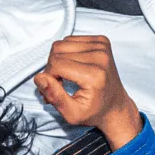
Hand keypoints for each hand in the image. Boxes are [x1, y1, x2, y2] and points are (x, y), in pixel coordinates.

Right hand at [34, 35, 141, 149]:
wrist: (115, 106)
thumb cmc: (94, 111)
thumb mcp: (72, 114)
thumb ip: (54, 96)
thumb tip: (39, 78)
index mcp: (95, 75)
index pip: (56, 64)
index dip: (49, 77)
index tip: (55, 90)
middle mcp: (100, 56)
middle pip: (57, 51)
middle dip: (52, 68)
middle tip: (58, 84)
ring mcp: (102, 46)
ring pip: (62, 44)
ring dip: (58, 60)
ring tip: (65, 76)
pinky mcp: (102, 41)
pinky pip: (71, 40)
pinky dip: (67, 53)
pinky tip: (73, 67)